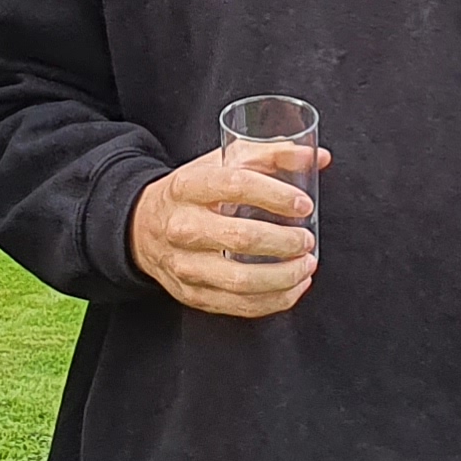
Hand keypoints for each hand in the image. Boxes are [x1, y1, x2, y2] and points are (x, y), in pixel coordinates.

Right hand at [127, 146, 324, 318]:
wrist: (141, 227)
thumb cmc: (192, 193)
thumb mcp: (221, 163)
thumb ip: (270, 155)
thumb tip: (318, 157)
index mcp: (188, 186)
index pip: (236, 185)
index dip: (276, 195)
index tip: (304, 205)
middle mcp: (182, 226)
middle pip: (241, 238)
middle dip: (285, 241)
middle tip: (306, 239)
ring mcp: (185, 265)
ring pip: (241, 281)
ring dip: (284, 277)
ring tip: (306, 265)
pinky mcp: (193, 294)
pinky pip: (239, 305)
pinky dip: (275, 300)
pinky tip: (294, 286)